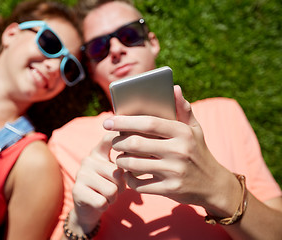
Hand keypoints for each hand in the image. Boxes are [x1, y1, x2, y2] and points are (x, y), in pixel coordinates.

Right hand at [70, 132, 125, 232]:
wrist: (89, 207)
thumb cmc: (108, 186)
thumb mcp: (116, 172)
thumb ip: (126, 163)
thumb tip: (141, 157)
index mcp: (99, 152)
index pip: (109, 139)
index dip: (122, 138)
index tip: (131, 141)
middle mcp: (88, 160)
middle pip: (117, 173)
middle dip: (122, 186)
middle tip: (115, 189)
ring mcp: (81, 174)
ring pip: (111, 190)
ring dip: (113, 198)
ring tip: (107, 196)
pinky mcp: (77, 190)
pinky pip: (102, 202)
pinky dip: (105, 206)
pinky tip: (99, 202)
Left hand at [103, 85, 240, 216]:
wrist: (213, 185)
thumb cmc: (198, 152)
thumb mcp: (194, 129)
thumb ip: (183, 109)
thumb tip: (174, 87)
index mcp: (182, 132)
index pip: (148, 123)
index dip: (125, 121)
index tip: (108, 121)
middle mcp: (179, 151)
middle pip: (136, 144)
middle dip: (118, 142)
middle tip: (114, 141)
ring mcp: (174, 172)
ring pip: (133, 165)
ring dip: (121, 161)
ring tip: (120, 157)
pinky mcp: (170, 190)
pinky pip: (139, 184)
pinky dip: (129, 179)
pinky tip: (129, 174)